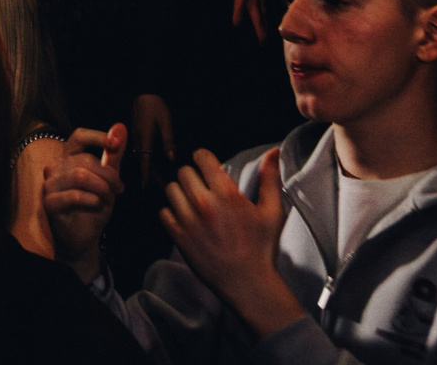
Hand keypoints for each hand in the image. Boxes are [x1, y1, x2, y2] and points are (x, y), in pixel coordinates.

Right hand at [42, 123, 126, 283]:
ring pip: (80, 175)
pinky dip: (91, 200)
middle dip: (109, 175)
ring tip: (108, 199)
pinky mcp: (49, 202)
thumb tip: (120, 127)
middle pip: (85, 159)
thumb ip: (112, 155)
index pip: (79, 137)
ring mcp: (50, 185)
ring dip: (101, 188)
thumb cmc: (94, 206)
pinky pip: (73, 195)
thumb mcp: (108, 180)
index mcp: (68, 158)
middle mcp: (56, 167)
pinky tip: (96, 206)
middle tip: (119, 189)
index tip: (115, 144)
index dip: (97, 137)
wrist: (84, 237)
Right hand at [131, 94, 175, 184]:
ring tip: (158, 177)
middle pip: (143, 161)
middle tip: (158, 186)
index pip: (145, 161)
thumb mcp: (166, 122)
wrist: (145, 92)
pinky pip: (141, 149)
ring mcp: (136, 136)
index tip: (145, 186)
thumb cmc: (156, 105)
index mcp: (145, 138)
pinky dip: (146, 157)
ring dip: (147, 166)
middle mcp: (138, 139)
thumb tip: (171, 158)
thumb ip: (168, 140)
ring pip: (141, 156)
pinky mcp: (137, 133)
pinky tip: (153, 160)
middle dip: (149, 174)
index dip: (146, 174)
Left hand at [161, 148, 300, 337]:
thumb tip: (272, 152)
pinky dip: (172, 213)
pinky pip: (163, 212)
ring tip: (194, 202)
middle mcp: (204, 203)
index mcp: (226, 194)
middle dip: (194, 176)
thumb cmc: (262, 247)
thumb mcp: (272, 212)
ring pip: (171, 189)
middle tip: (204, 188)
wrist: (248, 283)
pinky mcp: (178, 236)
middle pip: (183, 171)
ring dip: (181, 192)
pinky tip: (186, 218)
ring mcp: (188, 220)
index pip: (201, 157)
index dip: (205, 159)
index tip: (209, 167)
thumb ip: (270, 179)